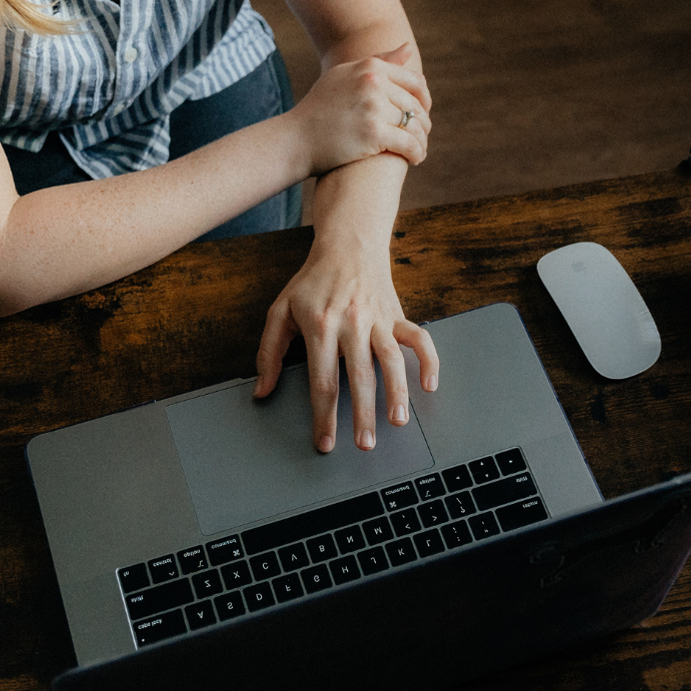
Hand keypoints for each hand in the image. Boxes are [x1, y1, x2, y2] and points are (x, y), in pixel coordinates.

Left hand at [251, 156, 439, 451]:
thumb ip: (269, 352)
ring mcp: (378, 320)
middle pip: (359, 377)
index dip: (323, 416)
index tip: (326, 443)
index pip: (323, 381)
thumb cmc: (312, 282)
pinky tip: (429, 386)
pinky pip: (419, 339)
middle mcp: (352, 324)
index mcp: (320, 326)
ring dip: (397, 393)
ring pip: (392, 361)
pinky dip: (428, 361)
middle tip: (364, 445)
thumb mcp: (280, 310)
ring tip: (397, 421)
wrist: (348, 245)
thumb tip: (262, 391)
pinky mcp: (397, 316)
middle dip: (362, 415)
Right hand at [285, 44, 431, 173]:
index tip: (422, 114)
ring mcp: (373, 107)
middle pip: (415, 104)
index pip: (415, 81)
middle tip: (421, 136)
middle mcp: (373, 83)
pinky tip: (415, 159)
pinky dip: (416, 153)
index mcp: (369, 67)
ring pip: (414, 125)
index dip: (424, 99)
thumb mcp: (346, 76)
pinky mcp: (373, 132)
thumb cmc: (321, 108)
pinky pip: (408, 143)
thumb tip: (409, 48)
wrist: (296, 139)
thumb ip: (379, 62)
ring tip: (419, 150)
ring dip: (421, 140)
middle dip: (423, 123)